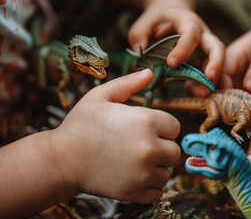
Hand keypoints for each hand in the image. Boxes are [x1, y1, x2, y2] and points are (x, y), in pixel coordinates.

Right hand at [51, 69, 180, 202]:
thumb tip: (149, 72)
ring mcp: (143, 173)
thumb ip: (128, 83)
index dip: (161, 128)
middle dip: (161, 148)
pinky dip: (148, 186)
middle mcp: (149, 148)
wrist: (61, 160)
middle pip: (174, 151)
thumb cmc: (80, 125)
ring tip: (134, 161)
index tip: (146, 130)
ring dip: (155, 168)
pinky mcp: (135, 192)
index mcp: (146, 121)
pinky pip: (157, 192)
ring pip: (166, 172)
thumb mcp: (101, 96)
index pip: (175, 127)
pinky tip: (133, 176)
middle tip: (140, 146)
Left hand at [128, 4, 224, 95]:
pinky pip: (211, 74)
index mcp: (189, 23)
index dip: (183, 49)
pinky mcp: (205, 62)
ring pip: (219, 64)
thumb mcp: (146, 20)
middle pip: (218, 48)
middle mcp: (203, 36)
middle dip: (216, 63)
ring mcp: (207, 50)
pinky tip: (199, 95)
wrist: (172, 18)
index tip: (171, 63)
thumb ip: (139, 33)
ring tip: (203, 93)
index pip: (191, 35)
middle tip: (208, 78)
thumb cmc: (160, 20)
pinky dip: (207, 85)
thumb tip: (139, 49)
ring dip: (214, 79)